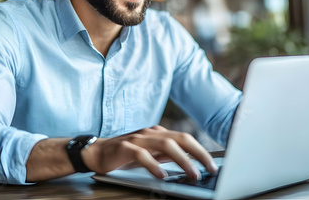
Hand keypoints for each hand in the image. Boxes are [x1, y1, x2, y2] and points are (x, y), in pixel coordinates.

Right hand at [82, 125, 217, 179]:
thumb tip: (189, 163)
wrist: (96, 152)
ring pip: (166, 145)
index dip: (201, 150)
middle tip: (209, 168)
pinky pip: (142, 155)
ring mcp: (138, 138)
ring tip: (192, 173)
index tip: (212, 164)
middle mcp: (150, 132)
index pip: (185, 139)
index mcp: (158, 133)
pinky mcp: (125, 147)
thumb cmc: (124, 155)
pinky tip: (162, 175)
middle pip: (180, 138)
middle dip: (198, 153)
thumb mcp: (150, 154)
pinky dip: (154, 165)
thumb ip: (166, 156)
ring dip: (182, 160)